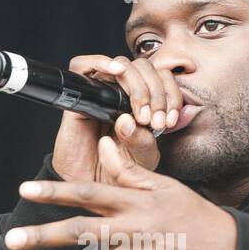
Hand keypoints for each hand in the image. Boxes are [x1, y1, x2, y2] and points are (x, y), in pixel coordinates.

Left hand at [5, 134, 237, 249]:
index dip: (54, 191)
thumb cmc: (195, 215)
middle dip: (43, 236)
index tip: (25, 189)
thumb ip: (130, 169)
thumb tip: (106, 143)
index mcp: (138, 201)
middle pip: (81, 232)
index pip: (88, 192)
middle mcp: (137, 229)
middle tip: (13, 239)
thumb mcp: (166, 186)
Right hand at [50, 53, 183, 183]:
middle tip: (154, 121)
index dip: (170, 95)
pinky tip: (116, 73)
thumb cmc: (117, 172)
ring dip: (137, 85)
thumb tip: (137, 118)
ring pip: (121, 65)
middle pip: (144, 68)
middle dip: (156, 93)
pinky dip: (100, 62)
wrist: (90, 187)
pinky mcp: (78, 99)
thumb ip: (146, 139)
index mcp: (143, 102)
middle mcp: (122, 94)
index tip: (169, 122)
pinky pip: (82, 66)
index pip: (162, 78)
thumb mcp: (142, 157)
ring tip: (140, 114)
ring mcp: (101, 94)